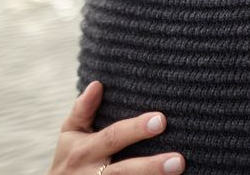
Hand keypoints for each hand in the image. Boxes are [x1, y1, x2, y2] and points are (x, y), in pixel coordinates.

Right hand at [48, 81, 185, 174]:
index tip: (161, 119)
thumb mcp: (70, 133)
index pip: (113, 137)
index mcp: (85, 150)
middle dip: (151, 166)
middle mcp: (92, 173)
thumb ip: (83, 109)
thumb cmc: (70, 157)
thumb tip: (97, 84)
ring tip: (178, 170)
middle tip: (178, 161)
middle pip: (124, 171)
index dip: (135, 129)